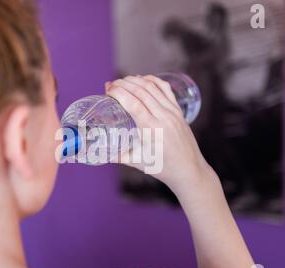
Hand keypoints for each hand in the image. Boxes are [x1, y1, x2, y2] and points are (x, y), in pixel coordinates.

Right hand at [105, 75, 214, 192]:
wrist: (189, 170)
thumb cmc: (162, 169)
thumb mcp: (136, 162)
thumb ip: (116, 155)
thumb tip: (96, 151)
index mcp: (152, 130)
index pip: (134, 104)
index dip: (119, 93)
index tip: (108, 89)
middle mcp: (164, 118)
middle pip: (142, 92)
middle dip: (124, 84)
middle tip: (111, 84)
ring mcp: (173, 112)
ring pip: (153, 88)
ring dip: (136, 80)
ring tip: (123, 81)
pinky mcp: (178, 111)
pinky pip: (165, 90)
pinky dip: (153, 80)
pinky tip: (143, 79)